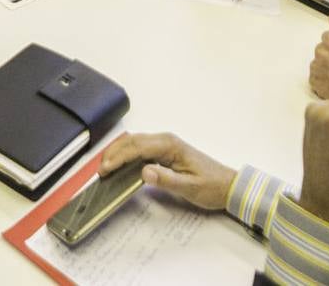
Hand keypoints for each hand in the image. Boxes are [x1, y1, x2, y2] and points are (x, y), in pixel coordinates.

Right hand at [100, 132, 235, 211]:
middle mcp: (165, 140)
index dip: (119, 157)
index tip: (106, 169)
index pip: (137, 147)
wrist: (228, 186)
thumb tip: (143, 171)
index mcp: (170, 145)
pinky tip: (120, 165)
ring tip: (105, 167)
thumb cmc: (211, 186)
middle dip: (113, 153)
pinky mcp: (165, 152)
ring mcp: (165, 145)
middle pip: (132, 141)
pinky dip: (126, 155)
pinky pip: (140, 150)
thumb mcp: (189, 187)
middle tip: (100, 170)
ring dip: (118, 153)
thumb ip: (166, 179)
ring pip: (134, 143)